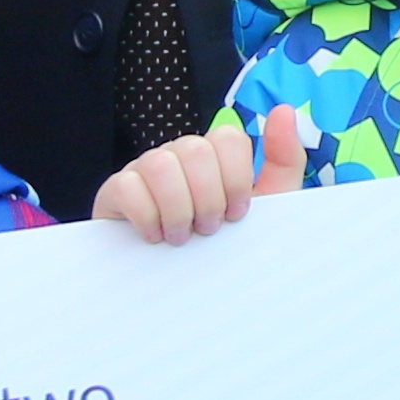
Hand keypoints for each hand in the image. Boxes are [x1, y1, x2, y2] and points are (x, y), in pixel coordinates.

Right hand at [98, 103, 309, 243]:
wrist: (184, 288)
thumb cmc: (226, 243)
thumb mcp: (267, 205)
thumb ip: (284, 160)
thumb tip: (284, 110)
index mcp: (214, 156)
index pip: (228, 138)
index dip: (238, 179)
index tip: (237, 213)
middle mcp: (178, 155)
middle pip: (196, 150)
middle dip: (209, 198)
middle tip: (208, 229)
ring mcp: (143, 170)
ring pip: (160, 164)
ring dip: (178, 210)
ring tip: (182, 236)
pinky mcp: (115, 192)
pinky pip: (127, 186)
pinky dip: (146, 216)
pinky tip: (154, 235)